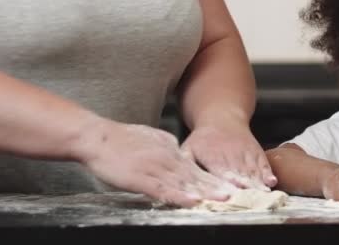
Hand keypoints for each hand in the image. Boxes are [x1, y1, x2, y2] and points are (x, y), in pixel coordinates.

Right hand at [76, 119, 235, 207]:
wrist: (97, 137)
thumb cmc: (122, 139)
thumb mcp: (152, 138)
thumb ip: (168, 148)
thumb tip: (180, 154)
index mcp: (170, 152)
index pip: (198, 168)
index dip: (217, 178)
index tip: (235, 186)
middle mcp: (168, 160)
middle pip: (197, 176)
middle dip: (219, 186)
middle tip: (240, 194)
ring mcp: (156, 168)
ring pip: (185, 183)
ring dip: (206, 192)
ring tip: (224, 199)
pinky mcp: (141, 178)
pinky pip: (164, 189)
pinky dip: (179, 196)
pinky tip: (192, 201)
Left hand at [181, 120, 276, 190]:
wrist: (223, 118)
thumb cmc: (203, 139)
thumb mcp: (188, 148)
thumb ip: (185, 164)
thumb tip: (179, 180)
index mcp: (213, 156)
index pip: (220, 171)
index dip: (226, 180)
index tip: (231, 192)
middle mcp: (231, 155)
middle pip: (238, 173)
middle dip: (244, 186)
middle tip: (250, 199)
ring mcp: (245, 154)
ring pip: (252, 170)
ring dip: (257, 183)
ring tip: (263, 195)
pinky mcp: (256, 153)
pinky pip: (263, 164)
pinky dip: (267, 174)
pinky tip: (271, 183)